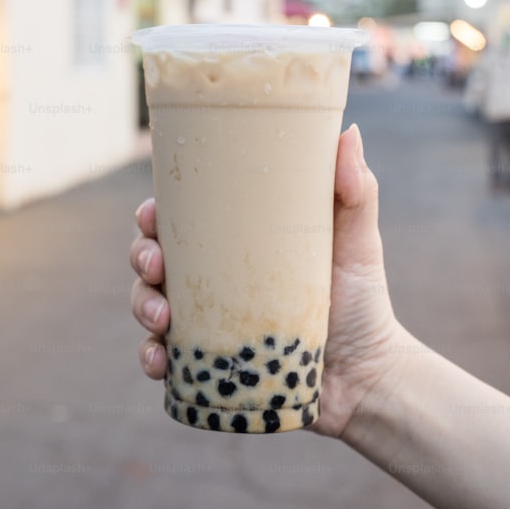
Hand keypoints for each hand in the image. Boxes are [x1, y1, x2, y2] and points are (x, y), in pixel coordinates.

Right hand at [129, 124, 406, 437]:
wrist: (368, 377)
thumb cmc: (361, 301)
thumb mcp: (357, 242)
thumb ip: (355, 191)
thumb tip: (348, 131)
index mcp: (236, 244)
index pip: (181, 219)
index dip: (154, 214)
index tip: (152, 215)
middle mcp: (213, 281)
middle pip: (153, 258)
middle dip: (141, 256)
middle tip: (155, 266)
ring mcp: (206, 324)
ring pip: (148, 305)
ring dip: (141, 305)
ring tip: (161, 318)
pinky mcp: (207, 366)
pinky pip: (162, 359)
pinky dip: (150, 357)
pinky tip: (160, 360)